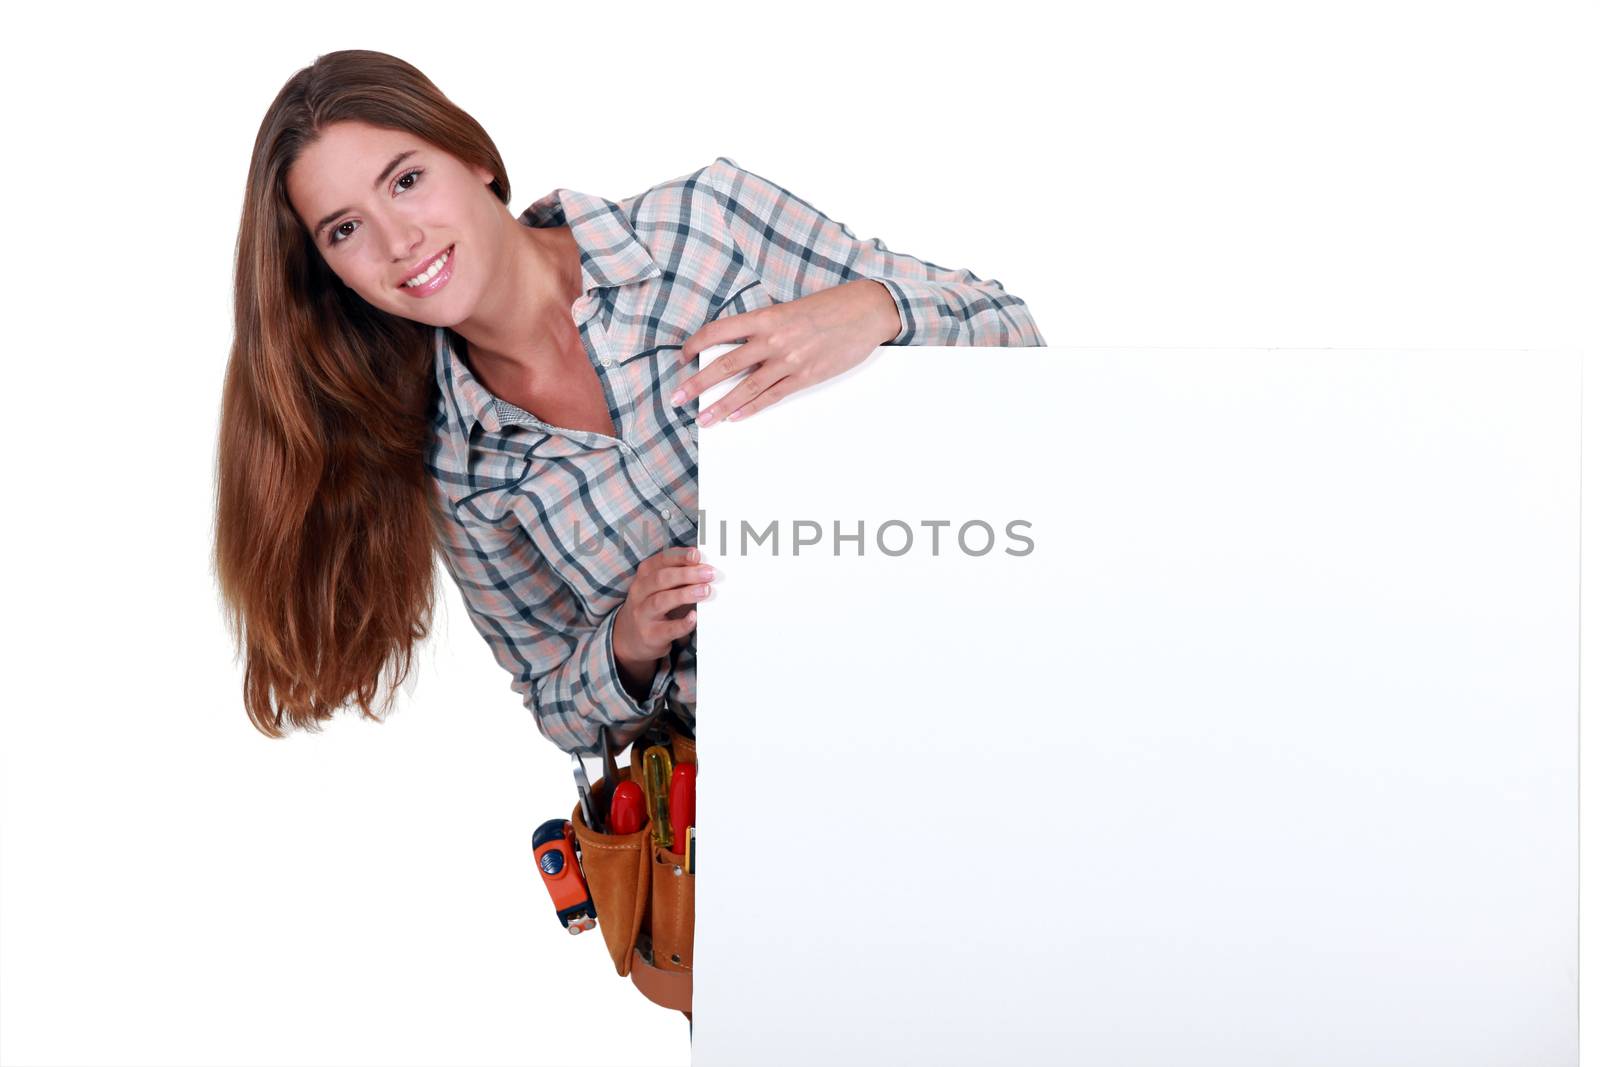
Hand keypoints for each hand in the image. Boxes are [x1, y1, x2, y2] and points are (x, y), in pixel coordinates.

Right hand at [613, 546, 716, 671]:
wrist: (630, 638)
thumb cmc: (651, 607)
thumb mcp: (657, 588)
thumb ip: (677, 577)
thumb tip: (704, 568)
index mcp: (643, 577)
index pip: (660, 561)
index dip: (679, 557)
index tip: (696, 555)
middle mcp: (639, 593)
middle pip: (660, 579)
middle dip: (686, 574)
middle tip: (708, 573)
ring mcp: (642, 614)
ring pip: (661, 601)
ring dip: (685, 594)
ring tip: (705, 591)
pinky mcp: (650, 635)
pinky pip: (668, 629)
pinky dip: (682, 623)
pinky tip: (694, 617)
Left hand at [670, 279, 901, 425]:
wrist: (866, 311)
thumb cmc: (831, 307)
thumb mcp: (792, 308)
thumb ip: (767, 326)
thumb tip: (744, 344)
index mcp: (767, 317)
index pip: (720, 331)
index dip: (697, 344)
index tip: (683, 356)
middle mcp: (773, 339)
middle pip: (725, 364)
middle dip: (697, 382)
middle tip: (677, 397)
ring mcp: (789, 360)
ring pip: (746, 387)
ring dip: (721, 405)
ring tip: (702, 419)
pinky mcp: (806, 377)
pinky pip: (772, 396)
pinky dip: (752, 408)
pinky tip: (736, 418)